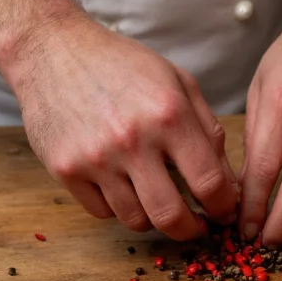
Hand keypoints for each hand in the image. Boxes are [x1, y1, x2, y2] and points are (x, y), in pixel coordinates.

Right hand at [8, 18, 239, 240]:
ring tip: (157, 199)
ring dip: (152, 218)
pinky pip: (101, 212)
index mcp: (169, 115)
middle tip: (196, 226)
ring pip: (135, 220)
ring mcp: (95, 158)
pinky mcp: (65, 170)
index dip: (223, 206)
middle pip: (171, 216)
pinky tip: (122, 185)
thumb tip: (228, 182)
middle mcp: (132, 140)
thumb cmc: (121, 64)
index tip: (223, 211)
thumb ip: (209, 130)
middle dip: (191, 230)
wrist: (53, 50)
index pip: (209, 183)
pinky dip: (117, 207)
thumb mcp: (177, 81)